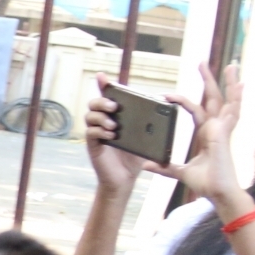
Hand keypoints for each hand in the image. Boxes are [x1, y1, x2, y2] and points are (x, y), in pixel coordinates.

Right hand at [84, 74, 156, 192]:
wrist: (126, 177)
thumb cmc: (135, 155)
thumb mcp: (146, 136)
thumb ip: (151, 120)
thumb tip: (164, 101)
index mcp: (115, 116)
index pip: (107, 96)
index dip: (104, 84)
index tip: (103, 76)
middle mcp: (103, 121)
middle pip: (94, 103)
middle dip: (103, 101)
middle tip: (115, 106)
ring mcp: (96, 133)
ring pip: (89, 116)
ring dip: (101, 117)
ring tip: (114, 125)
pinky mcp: (93, 145)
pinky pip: (90, 133)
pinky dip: (100, 131)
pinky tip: (110, 136)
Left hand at [157, 61, 247, 208]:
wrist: (218, 192)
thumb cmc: (206, 183)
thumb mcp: (179, 172)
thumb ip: (164, 167)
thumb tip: (146, 164)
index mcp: (206, 134)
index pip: (197, 109)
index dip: (185, 100)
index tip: (167, 95)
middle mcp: (216, 128)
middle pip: (213, 99)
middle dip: (209, 81)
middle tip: (202, 63)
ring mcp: (223, 129)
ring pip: (228, 100)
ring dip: (229, 83)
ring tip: (231, 65)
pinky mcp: (225, 132)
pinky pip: (231, 111)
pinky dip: (236, 98)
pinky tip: (240, 85)